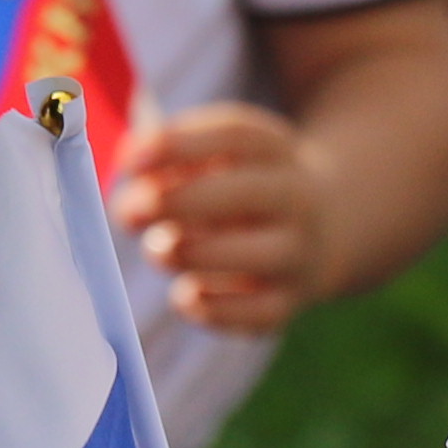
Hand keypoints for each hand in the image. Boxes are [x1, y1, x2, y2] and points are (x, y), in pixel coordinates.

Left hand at [117, 103, 324, 337]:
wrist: (318, 231)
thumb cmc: (237, 187)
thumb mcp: (214, 156)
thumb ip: (167, 153)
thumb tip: (129, 159)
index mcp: (275, 149)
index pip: (236, 135)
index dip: (180, 145)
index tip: (131, 160)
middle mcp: (297, 197)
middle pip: (246, 193)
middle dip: (181, 201)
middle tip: (132, 210)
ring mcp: (298, 252)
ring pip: (255, 255)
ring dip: (194, 254)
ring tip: (157, 249)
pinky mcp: (288, 301)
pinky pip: (256, 312)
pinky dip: (214, 308)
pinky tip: (185, 293)